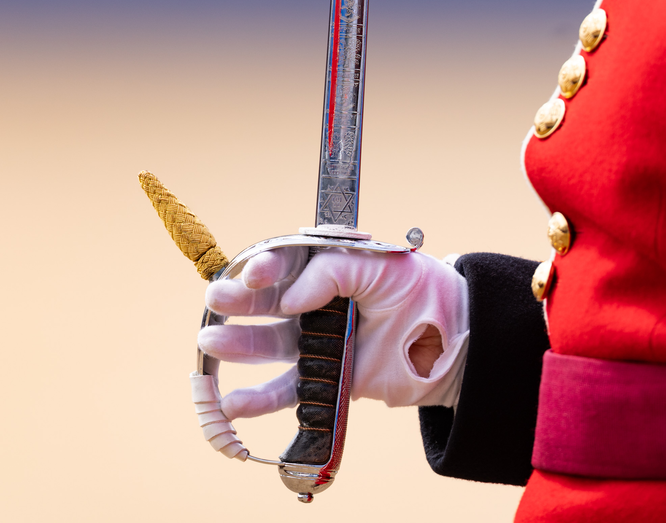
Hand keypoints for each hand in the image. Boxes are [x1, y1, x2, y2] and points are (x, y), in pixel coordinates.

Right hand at [198, 246, 468, 419]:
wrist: (455, 340)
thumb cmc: (421, 291)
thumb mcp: (379, 265)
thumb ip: (333, 271)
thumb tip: (290, 299)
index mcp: (329, 267)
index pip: (287, 262)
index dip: (267, 266)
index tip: (255, 273)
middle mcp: (318, 302)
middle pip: (269, 302)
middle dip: (241, 301)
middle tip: (217, 301)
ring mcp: (319, 341)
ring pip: (270, 344)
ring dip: (238, 345)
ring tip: (210, 342)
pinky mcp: (327, 377)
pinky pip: (287, 389)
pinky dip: (258, 398)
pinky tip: (233, 402)